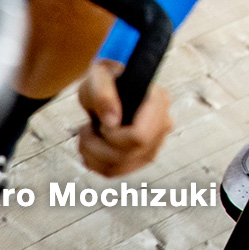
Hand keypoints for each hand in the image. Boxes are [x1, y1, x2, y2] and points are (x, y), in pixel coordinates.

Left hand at [75, 59, 171, 176]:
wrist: (109, 85)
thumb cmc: (105, 77)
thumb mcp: (98, 77)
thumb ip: (103, 93)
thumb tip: (112, 121)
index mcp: (158, 102)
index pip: (139, 137)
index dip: (113, 136)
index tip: (100, 122)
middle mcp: (163, 125)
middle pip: (129, 155)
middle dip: (98, 147)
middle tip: (87, 127)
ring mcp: (155, 143)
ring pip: (119, 167)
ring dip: (92, 156)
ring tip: (85, 135)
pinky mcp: (142, 156)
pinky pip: (115, 172)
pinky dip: (94, 164)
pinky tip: (90, 146)